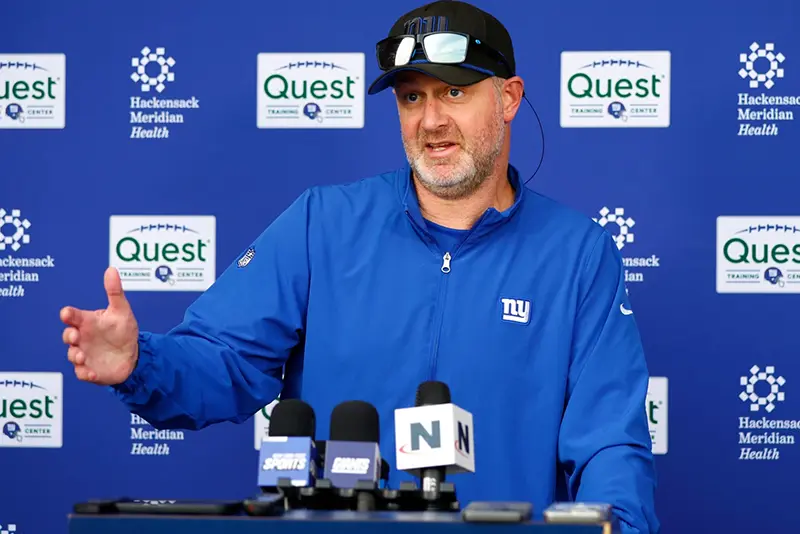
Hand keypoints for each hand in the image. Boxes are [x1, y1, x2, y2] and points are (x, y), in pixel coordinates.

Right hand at [60, 266, 139, 384]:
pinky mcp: (89, 370)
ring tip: (82, 355)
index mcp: (87, 322)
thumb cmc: (123, 330)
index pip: (72, 316)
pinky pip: (82, 373)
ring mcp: (84, 354)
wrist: (133, 355)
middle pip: (68, 335)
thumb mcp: (121, 311)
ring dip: (74, 355)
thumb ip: (114, 292)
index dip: (68, 314)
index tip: (67, 313)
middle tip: (75, 336)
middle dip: (69, 335)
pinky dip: (85, 374)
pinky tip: (92, 374)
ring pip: (72, 355)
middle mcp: (82, 338)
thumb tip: (111, 269)